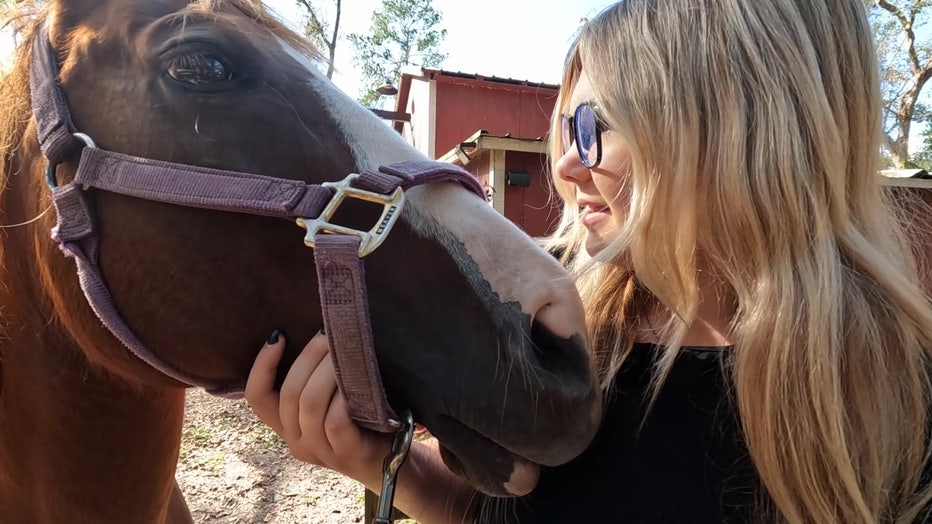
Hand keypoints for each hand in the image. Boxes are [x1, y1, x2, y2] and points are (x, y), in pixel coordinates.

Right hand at [245, 331, 390, 484]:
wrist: (395, 462)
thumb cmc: (362, 421)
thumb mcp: (329, 402)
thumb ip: (314, 381)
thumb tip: (316, 333)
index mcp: (287, 427)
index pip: (258, 397)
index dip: (262, 365)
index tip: (279, 336)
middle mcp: (296, 442)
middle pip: (289, 394)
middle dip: (308, 357)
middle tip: (327, 334)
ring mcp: (320, 451)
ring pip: (310, 404)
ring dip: (327, 370)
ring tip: (344, 348)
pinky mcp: (345, 454)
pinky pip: (334, 421)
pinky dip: (342, 397)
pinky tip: (355, 380)